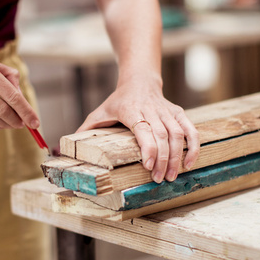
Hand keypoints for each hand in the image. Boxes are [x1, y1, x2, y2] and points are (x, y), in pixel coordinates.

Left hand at [77, 75, 199, 182]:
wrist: (140, 80)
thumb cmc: (118, 101)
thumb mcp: (100, 111)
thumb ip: (86, 129)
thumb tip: (66, 146)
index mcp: (130, 109)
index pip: (143, 129)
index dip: (148, 148)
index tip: (148, 166)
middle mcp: (151, 109)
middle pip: (162, 135)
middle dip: (163, 159)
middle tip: (161, 179)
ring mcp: (167, 111)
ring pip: (177, 134)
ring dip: (177, 156)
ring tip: (173, 176)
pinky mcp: (178, 112)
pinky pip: (191, 130)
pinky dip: (193, 146)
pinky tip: (190, 163)